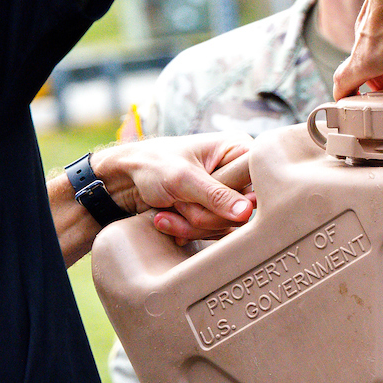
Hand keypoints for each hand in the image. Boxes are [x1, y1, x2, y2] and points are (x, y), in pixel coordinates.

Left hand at [90, 133, 255, 242]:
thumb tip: (246, 212)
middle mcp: (236, 172)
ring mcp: (224, 194)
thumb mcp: (183, 179)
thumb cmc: (151, 164)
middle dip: (204, 215)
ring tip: (168, 212)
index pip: (259, 181)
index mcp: (237, 150)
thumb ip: (216, 196)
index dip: (241, 199)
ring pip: (225, 225)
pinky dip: (187, 230)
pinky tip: (168, 219)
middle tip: (179, 204)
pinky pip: (212, 232)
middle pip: (241, 211)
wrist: (123, 179)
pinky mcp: (212, 211)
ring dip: (191, 224)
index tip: (215, 202)